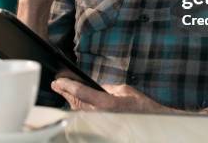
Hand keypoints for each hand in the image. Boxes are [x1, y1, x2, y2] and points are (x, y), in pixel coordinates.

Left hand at [51, 78, 184, 113]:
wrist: (151, 123)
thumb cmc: (141, 106)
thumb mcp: (123, 90)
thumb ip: (106, 88)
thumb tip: (93, 86)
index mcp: (107, 103)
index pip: (81, 92)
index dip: (67, 85)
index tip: (58, 81)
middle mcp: (100, 115)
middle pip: (76, 102)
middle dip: (65, 92)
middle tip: (56, 84)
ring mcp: (99, 123)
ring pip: (78, 110)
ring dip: (70, 99)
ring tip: (62, 89)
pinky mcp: (101, 127)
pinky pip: (85, 116)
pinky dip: (77, 107)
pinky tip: (73, 101)